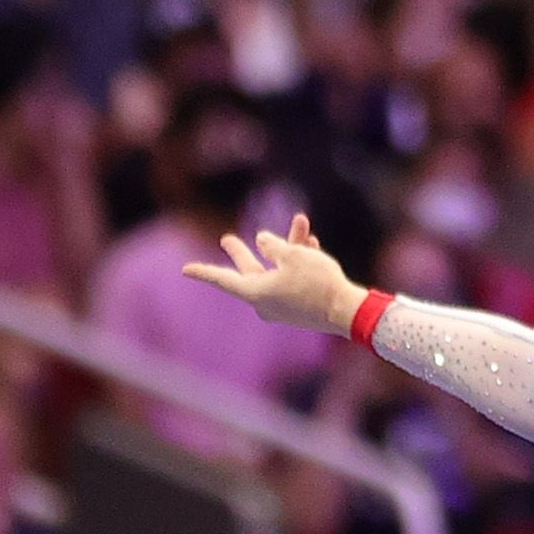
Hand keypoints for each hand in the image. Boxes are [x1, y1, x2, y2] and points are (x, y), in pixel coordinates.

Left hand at [180, 211, 362, 334]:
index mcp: (255, 293)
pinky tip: (312, 242)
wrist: (347, 311)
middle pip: (248, 272)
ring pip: (278, 270)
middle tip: (226, 239)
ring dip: (288, 248)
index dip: (203, 271)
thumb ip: (272, 245)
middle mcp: (265, 302)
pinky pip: (293, 279)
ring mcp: (283, 305)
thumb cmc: (316, 282)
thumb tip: (262, 241)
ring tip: (301, 222)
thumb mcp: (292, 255)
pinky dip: (299, 262)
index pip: (223, 279)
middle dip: (241, 252)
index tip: (185, 270)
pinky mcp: (301, 306)